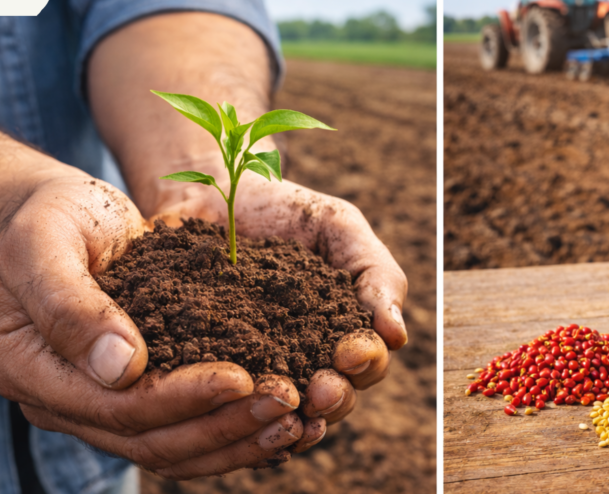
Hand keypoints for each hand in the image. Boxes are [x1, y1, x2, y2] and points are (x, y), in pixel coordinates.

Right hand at [0, 171, 315, 478]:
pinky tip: (281, 425)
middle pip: (151, 441)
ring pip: (173, 449)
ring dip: (237, 441)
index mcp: (29, 372)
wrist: (56, 214)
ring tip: (297, 423)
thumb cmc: (49, 219)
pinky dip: (233, 434)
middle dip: (223, 425)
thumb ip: (71, 305)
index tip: (243, 377)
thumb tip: (122, 368)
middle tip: (287, 401)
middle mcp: (63, 403)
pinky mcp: (135, 396)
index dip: (182, 398)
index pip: (117, 407)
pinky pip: (185, 432)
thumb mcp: (44, 243)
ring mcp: (98, 406)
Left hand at [151, 173, 408, 443]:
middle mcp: (306, 359)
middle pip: (333, 399)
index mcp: (343, 331)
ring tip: (282, 408)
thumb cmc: (285, 208)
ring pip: (284, 412)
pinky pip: (227, 405)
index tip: (349, 353)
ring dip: (291, 417)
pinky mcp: (210, 371)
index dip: (366, 363)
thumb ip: (376, 274)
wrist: (211, 191)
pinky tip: (234, 416)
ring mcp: (259, 369)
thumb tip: (397, 335)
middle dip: (333, 399)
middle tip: (320, 391)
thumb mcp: (339, 227)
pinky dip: (235, 416)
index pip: (369, 362)